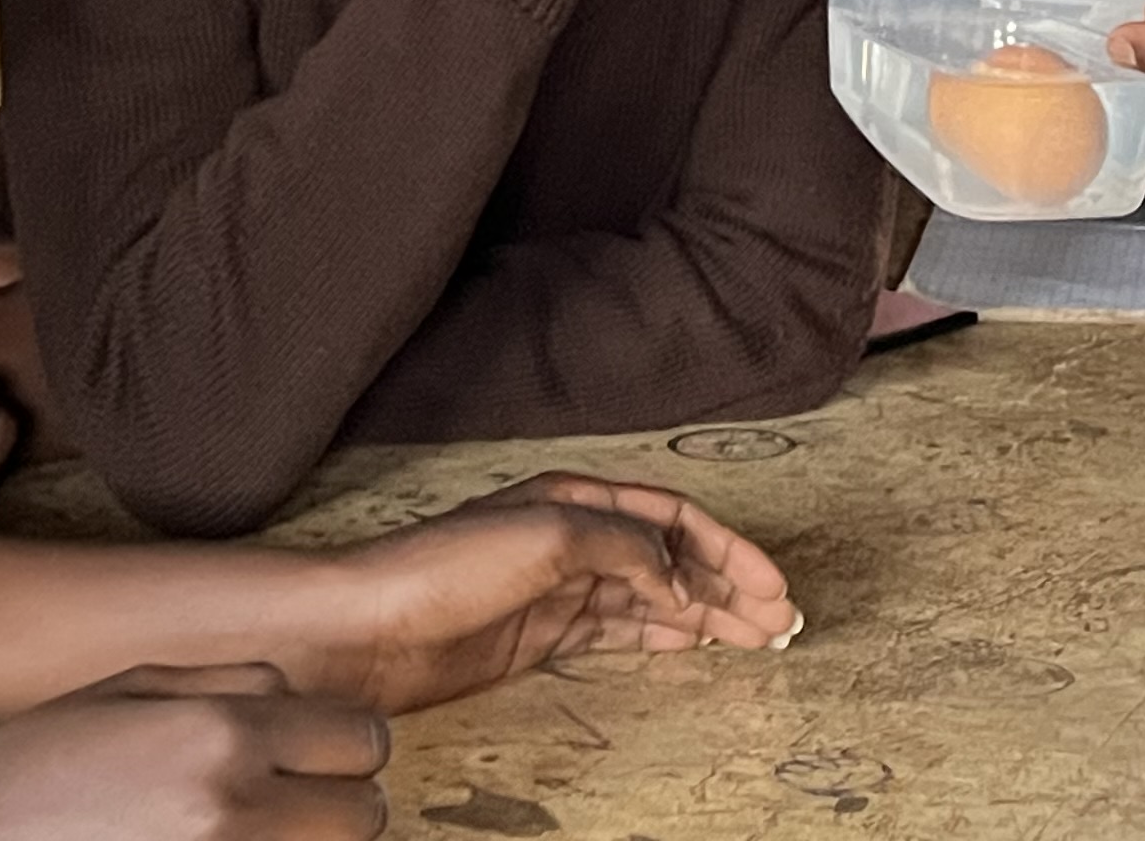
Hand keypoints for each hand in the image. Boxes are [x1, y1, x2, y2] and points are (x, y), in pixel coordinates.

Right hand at [0, 664, 387, 840]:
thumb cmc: (24, 771)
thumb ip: (230, 683)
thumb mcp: (124, 689)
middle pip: (362, 815)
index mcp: (221, 734)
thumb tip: (302, 698)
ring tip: (240, 830)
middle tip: (283, 803)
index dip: (341, 747)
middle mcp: (231, 808)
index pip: (362, 740)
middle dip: (334, 806)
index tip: (314, 756)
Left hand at [294, 472, 797, 710]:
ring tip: (754, 638)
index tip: (770, 586)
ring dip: (706, 614)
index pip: (674, 519)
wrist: (364, 629)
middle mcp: (575, 539)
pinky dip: (663, 637)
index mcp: (579, 499)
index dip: (728, 549)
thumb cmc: (443, 568)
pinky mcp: (540, 637)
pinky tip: (693, 646)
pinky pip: (620, 632)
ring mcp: (560, 590)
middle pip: (673, 558)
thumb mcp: (547, 536)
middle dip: (730, 585)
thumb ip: (625, 550)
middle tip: (780, 620)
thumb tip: (678, 581)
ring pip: (654, 599)